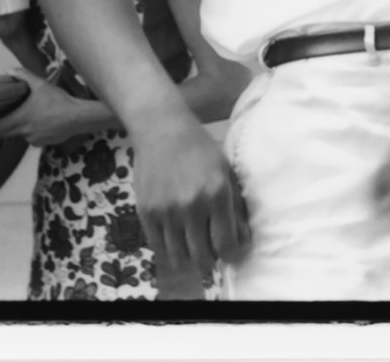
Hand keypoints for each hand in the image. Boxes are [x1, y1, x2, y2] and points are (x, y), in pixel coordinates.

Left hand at [0, 69, 115, 145]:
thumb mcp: (40, 84)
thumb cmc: (58, 100)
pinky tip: (42, 124)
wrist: (78, 117)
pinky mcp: (43, 143)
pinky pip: (33, 138)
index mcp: (20, 118)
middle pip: (4, 134)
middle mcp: (24, 131)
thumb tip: (8, 70)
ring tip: (26, 118)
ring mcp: (33, 139)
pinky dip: (32, 132)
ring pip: (20, 135)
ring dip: (18, 128)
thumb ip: (23, 76)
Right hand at [132, 114, 248, 280]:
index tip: (231, 252)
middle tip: (212, 250)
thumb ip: (236, 208)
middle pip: (203, 257)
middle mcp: (191, 207)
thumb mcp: (226, 172)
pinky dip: (171, 251)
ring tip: (194, 247)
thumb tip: (243, 242)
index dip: (232, 255)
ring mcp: (166, 213)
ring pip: (180, 258)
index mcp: (216, 194)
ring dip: (190, 258)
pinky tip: (178, 241)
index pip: (226, 244)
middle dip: (211, 259)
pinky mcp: (146, 214)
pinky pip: (159, 248)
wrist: (161, 130)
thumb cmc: (200, 149)